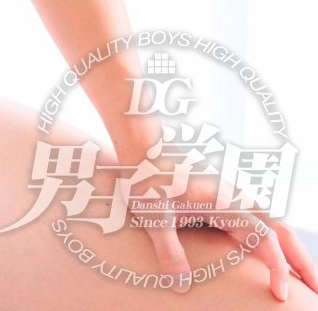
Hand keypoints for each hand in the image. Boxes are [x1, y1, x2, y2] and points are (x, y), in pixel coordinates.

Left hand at [115, 152, 317, 300]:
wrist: (139, 145)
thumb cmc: (146, 177)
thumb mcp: (153, 215)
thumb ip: (169, 250)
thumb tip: (182, 285)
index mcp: (225, 200)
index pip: (265, 238)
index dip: (278, 267)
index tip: (281, 295)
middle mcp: (234, 197)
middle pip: (281, 230)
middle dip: (301, 261)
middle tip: (317, 293)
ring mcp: (230, 197)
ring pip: (272, 224)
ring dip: (291, 251)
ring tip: (305, 280)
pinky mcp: (222, 199)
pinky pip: (257, 222)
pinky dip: (273, 242)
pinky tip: (271, 258)